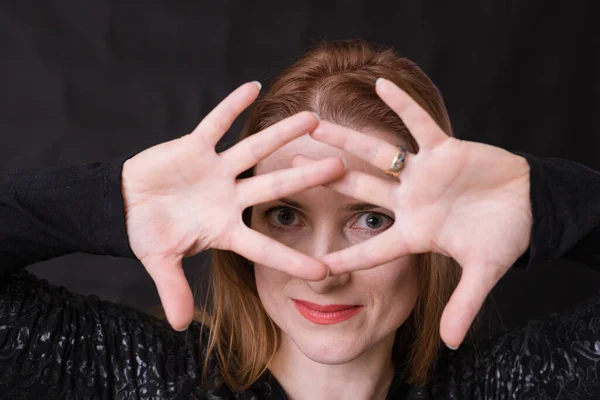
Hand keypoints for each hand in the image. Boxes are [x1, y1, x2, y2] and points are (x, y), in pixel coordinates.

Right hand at [122, 82, 344, 330]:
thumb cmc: (147, 232)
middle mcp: (228, 196)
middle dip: (305, 177)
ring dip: (280, 134)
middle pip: (274, 186)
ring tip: (312, 118)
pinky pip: (214, 123)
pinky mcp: (194, 147)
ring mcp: (215, 170)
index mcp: (224, 227)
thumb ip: (172, 289)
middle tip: (342, 169)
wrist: (125, 203)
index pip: (263, 245)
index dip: (290, 258)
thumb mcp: (159, 261)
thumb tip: (179, 327)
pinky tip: (252, 86)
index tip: (326, 269)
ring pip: (253, 149)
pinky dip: (230, 106)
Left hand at [308, 78, 531, 348]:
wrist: (528, 207)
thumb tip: (454, 343)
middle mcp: (409, 200)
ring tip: (317, 125)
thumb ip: (465, 304)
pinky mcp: (445, 149)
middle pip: (359, 190)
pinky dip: (404, 106)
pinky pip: (420, 124)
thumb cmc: (504, 238)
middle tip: (289, 170)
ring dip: (349, 140)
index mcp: (414, 232)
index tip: (311, 265)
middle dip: (326, 181)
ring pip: (379, 154)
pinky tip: (380, 84)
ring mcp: (423, 174)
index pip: (372, 247)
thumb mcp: (484, 272)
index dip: (345, 257)